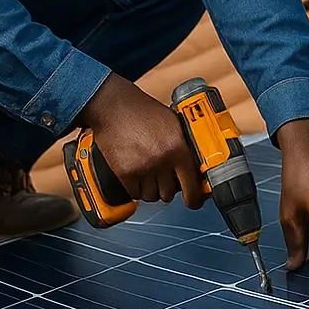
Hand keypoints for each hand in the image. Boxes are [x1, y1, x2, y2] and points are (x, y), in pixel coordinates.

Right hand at [78, 73, 204, 206]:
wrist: (114, 106)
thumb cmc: (142, 111)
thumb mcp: (172, 124)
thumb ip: (183, 145)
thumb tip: (194, 167)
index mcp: (179, 147)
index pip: (193, 185)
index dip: (194, 198)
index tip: (193, 202)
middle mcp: (163, 159)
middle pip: (170, 193)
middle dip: (167, 188)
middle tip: (162, 178)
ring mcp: (143, 167)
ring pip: (152, 196)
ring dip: (150, 189)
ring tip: (146, 174)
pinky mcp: (125, 172)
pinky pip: (134, 193)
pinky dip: (135, 188)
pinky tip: (135, 176)